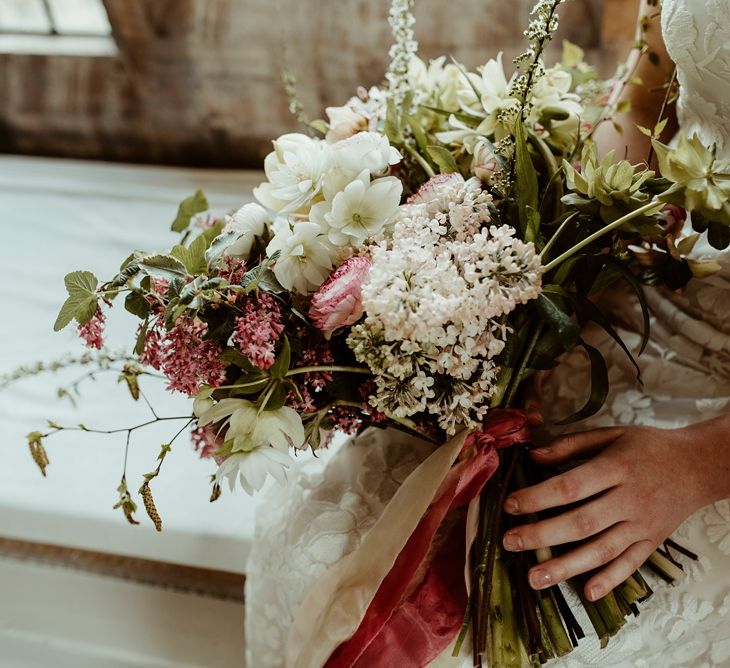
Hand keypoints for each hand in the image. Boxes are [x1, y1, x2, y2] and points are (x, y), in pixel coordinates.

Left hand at [501, 418, 729, 601]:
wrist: (699, 465)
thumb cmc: (648, 446)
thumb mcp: (610, 434)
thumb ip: (571, 445)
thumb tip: (533, 457)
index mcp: (615, 468)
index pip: (570, 487)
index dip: (538, 497)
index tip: (510, 505)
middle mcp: (629, 499)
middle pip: (581, 523)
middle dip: (542, 535)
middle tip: (510, 542)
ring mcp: (642, 525)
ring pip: (602, 550)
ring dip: (566, 567)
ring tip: (534, 578)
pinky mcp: (653, 542)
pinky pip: (630, 564)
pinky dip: (610, 580)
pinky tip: (586, 593)